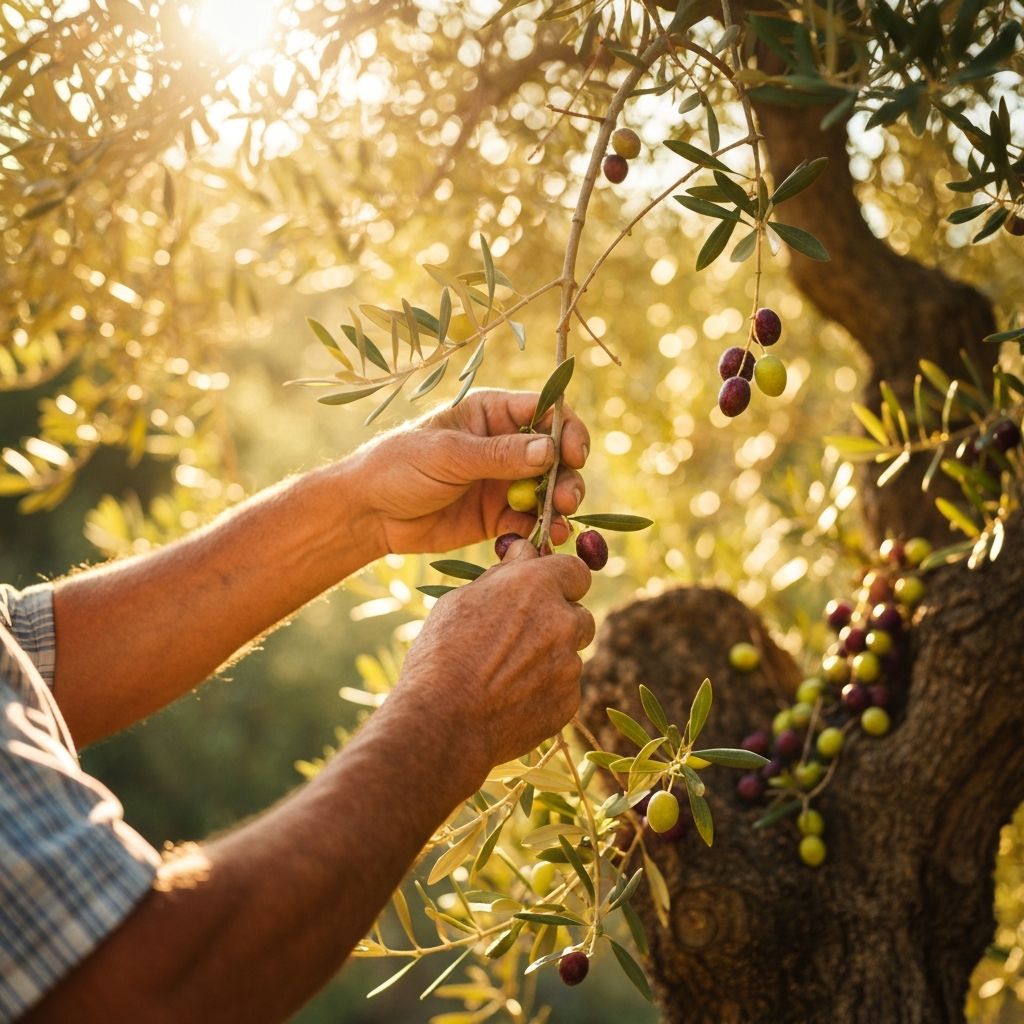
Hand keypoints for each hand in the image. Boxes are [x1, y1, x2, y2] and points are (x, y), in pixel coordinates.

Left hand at [349, 389, 590, 554]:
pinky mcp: (496, 518)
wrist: (368, 513)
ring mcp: (502, 483)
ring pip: (548, 492)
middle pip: (555, 455)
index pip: (544, 412)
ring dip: (559, 507)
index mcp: (492, 414)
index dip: (567, 431)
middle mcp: (504, 445)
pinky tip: (542, 544)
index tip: (575, 455)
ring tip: (557, 525)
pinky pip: (529, 523)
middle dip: (567, 477)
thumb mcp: (449, 455)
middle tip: (566, 501)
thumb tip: (550, 450)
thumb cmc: (399, 466)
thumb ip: (500, 455)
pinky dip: (539, 533)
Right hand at [391, 541, 594, 777]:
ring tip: (507, 674)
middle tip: (522, 637)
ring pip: (570, 653)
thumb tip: (524, 550)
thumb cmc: (441, 654)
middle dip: (559, 621)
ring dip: (550, 657)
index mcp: (536, 587)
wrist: (442, 721)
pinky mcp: (569, 701)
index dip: (562, 580)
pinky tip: (511, 699)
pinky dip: (546, 690)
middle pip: (579, 614)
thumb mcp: (461, 601)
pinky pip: (564, 688)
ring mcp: (569, 664)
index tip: (546, 590)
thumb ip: (503, 574)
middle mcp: (562, 621)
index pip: (576, 570)